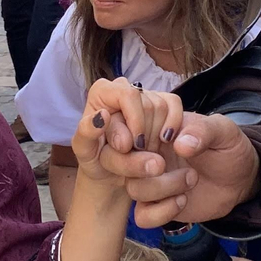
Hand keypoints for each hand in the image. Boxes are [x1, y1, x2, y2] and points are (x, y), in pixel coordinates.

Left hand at [72, 79, 178, 210]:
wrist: (112, 172)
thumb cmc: (96, 159)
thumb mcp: (86, 153)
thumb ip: (88, 134)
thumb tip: (102, 116)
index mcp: (102, 92)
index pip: (128, 95)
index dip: (135, 121)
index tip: (130, 145)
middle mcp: (124, 88)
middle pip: (147, 103)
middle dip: (143, 135)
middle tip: (132, 154)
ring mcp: (145, 94)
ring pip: (162, 108)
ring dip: (155, 137)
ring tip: (141, 152)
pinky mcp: (163, 103)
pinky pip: (175, 106)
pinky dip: (172, 128)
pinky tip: (162, 143)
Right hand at [80, 83, 260, 227]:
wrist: (240, 179)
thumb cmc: (228, 147)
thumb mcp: (223, 132)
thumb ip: (203, 131)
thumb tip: (180, 144)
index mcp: (155, 127)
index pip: (122, 126)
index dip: (124, 133)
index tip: (146, 141)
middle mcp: (146, 154)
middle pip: (119, 161)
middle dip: (138, 166)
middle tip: (163, 164)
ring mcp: (149, 180)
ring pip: (134, 189)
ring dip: (162, 187)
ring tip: (191, 178)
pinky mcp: (157, 205)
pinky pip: (142, 216)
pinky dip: (161, 212)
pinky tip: (183, 200)